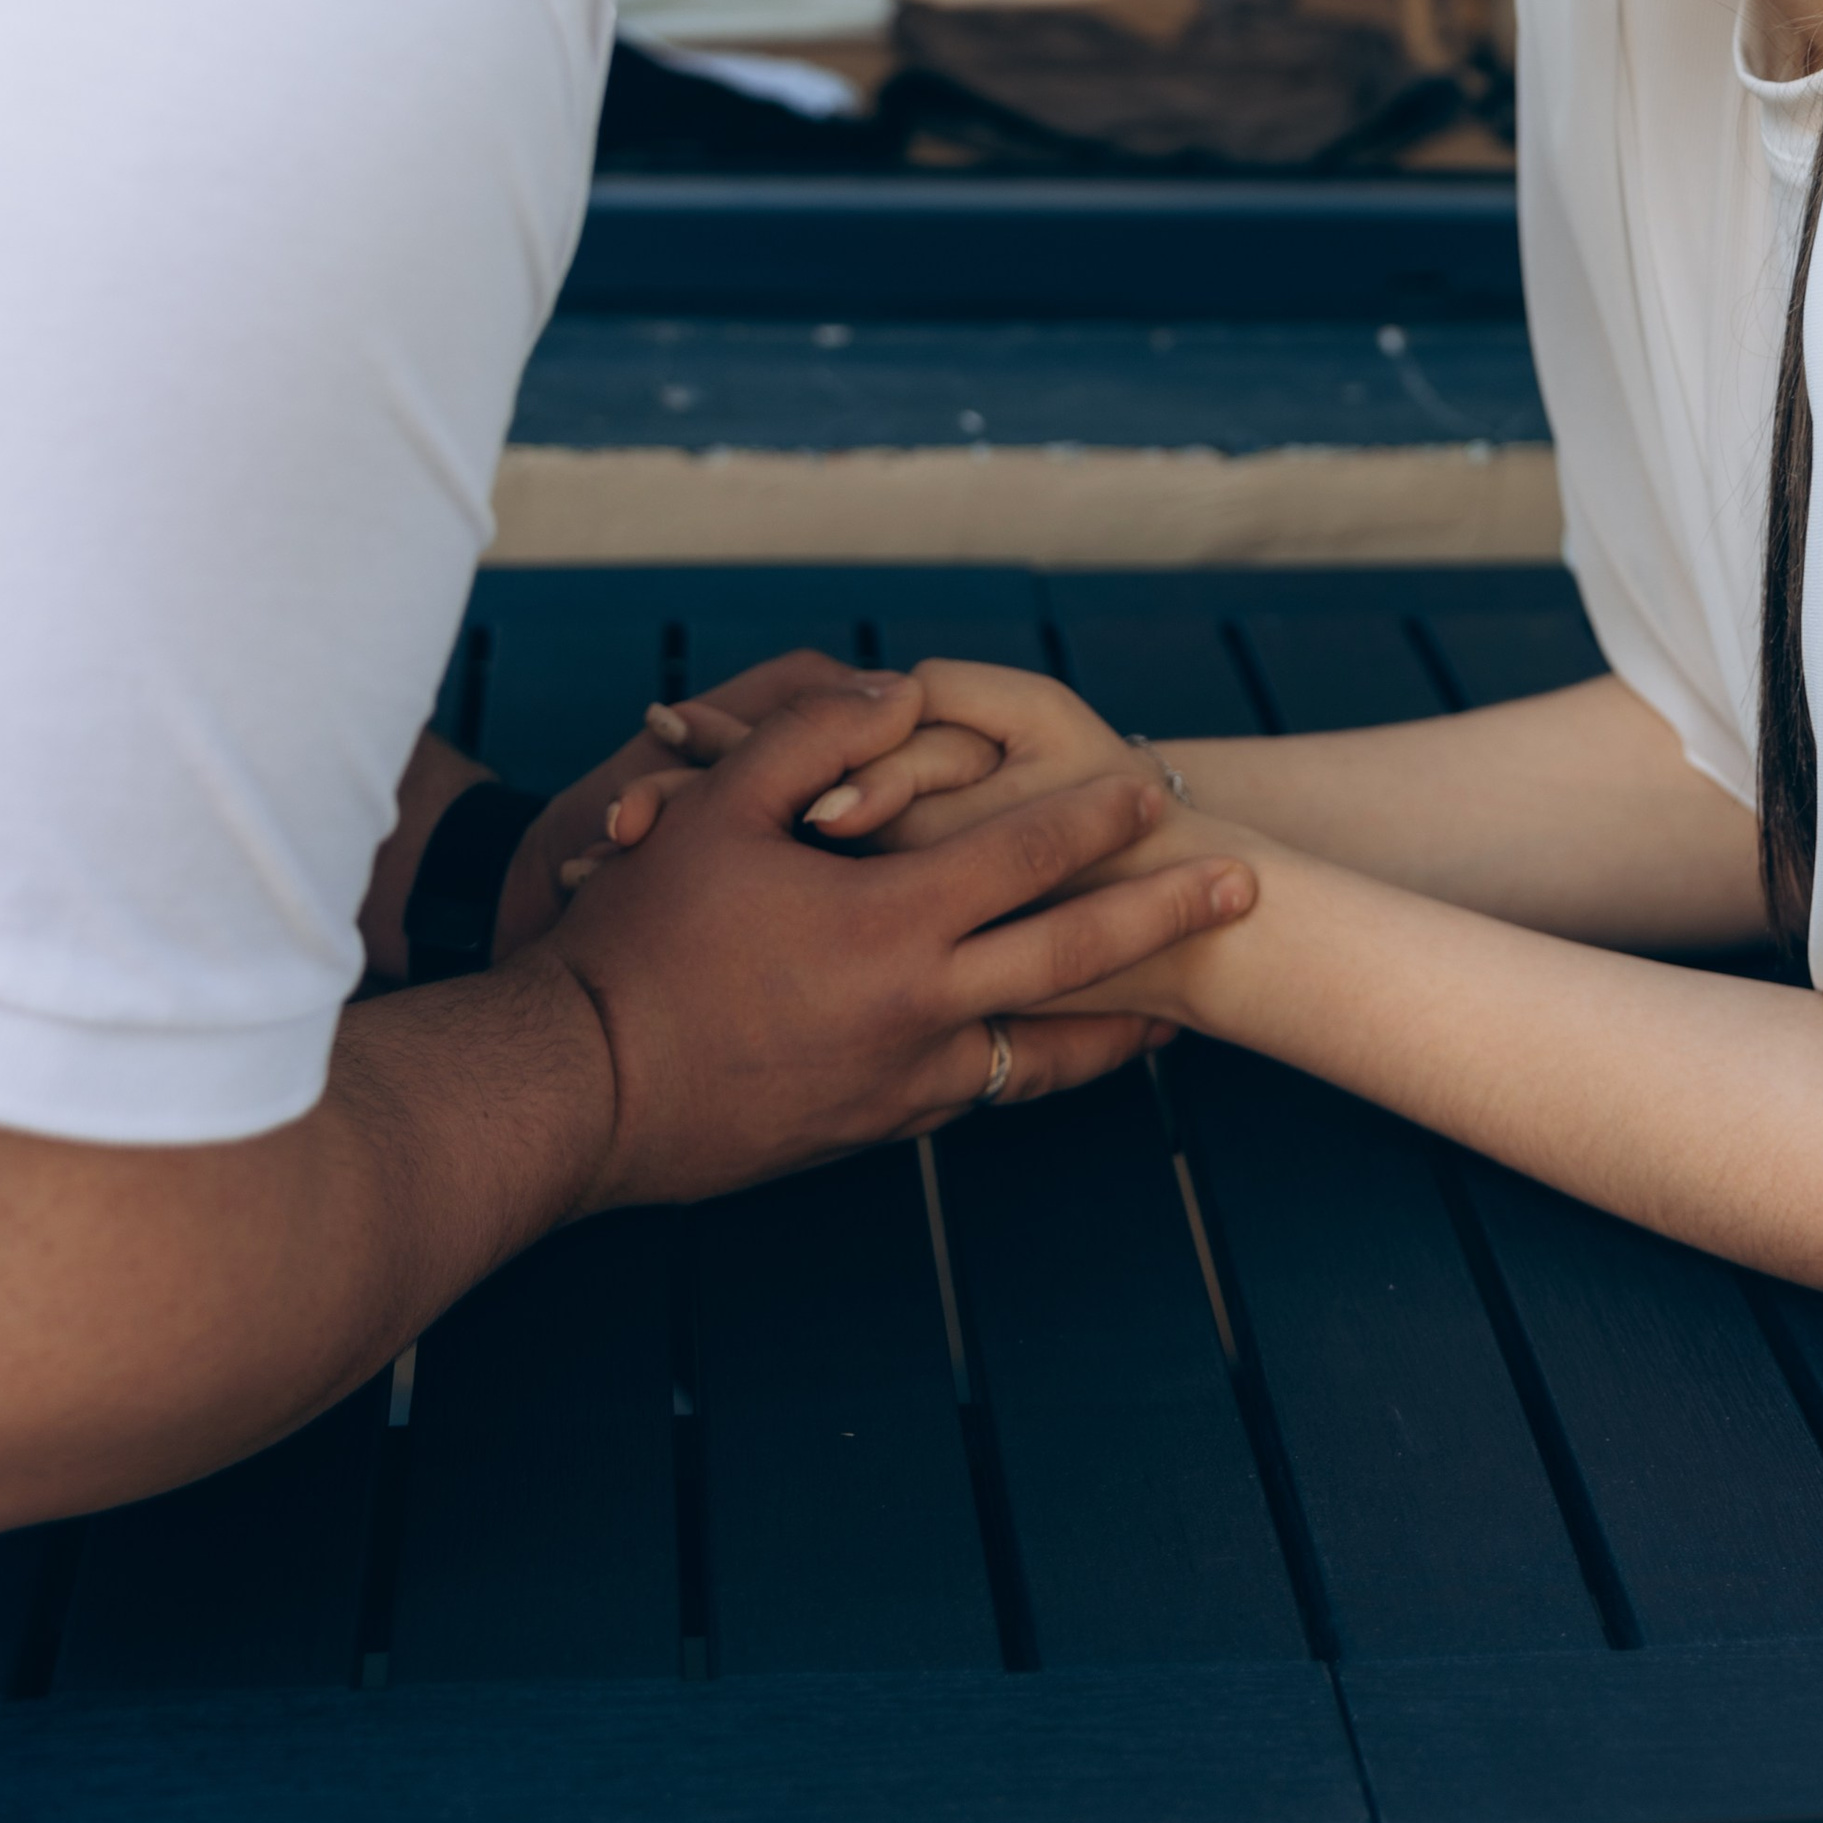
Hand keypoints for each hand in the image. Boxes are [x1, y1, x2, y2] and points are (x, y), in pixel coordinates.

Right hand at [532, 673, 1256, 1203]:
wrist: (577, 1093)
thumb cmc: (635, 937)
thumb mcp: (715, 808)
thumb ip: (818, 736)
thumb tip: (899, 691)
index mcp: (890, 922)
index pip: (1025, 853)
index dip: (1096, 812)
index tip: (1156, 786)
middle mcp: (919, 1011)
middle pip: (1076, 956)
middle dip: (1167, 918)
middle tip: (1245, 888)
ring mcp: (902, 1083)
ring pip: (1044, 1052)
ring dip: (1116, 1022)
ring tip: (1177, 1008)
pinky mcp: (875, 1131)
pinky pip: (977, 1090)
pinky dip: (1028, 1064)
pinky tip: (1048, 1050)